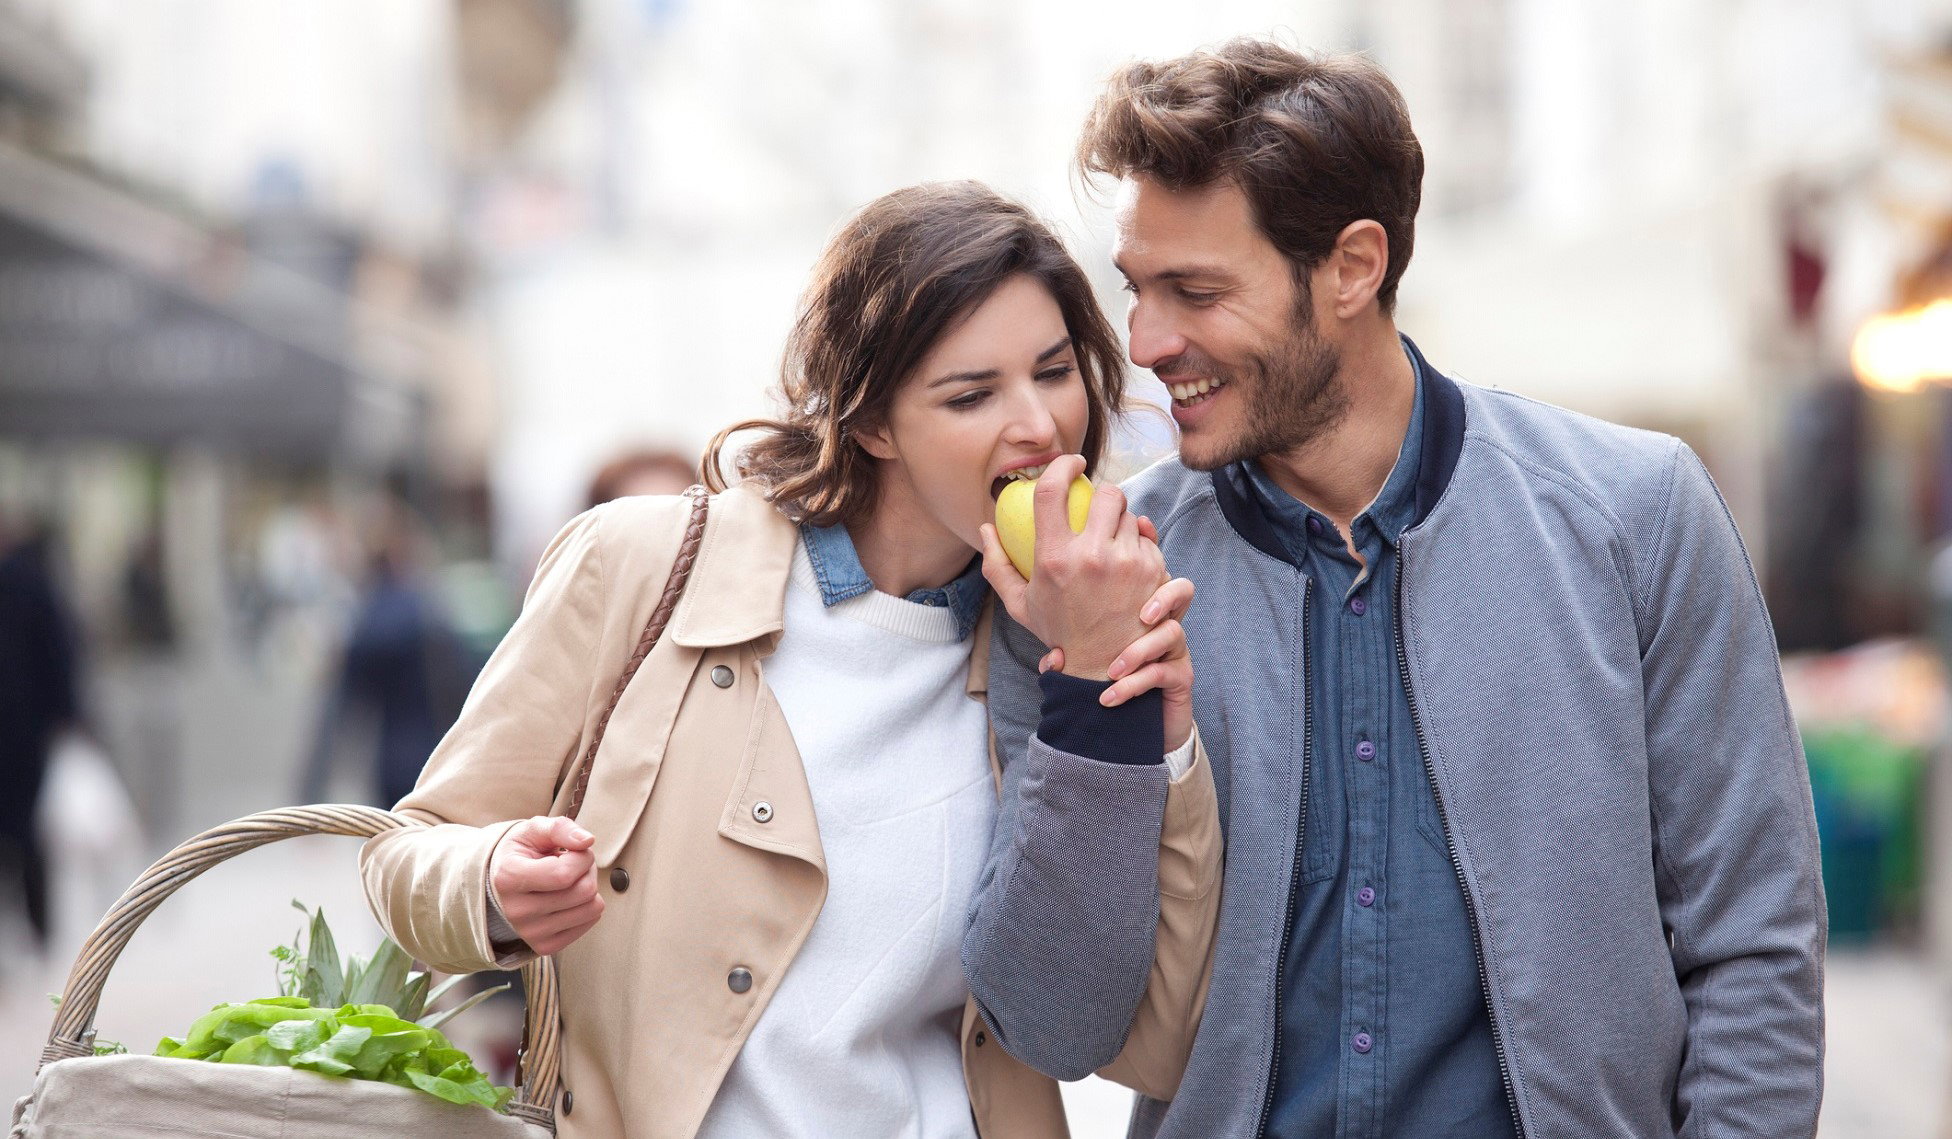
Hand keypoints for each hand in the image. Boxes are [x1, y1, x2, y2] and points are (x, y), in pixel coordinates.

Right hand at [488, 816, 604, 955]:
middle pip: (583, 891)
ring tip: (570, 880)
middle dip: (588, 870)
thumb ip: (560, 828)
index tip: (573, 850)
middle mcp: (517, 911)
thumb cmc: (522, 853)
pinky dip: (587, 905)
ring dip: (589, 887)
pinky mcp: (545, 946)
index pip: (564, 874)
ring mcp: (530, 933)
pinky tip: (568, 897)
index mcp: (508, 878)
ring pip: (592, 909)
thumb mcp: (535, 830)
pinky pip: (590, 922)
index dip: (581, 857)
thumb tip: (587, 841)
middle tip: (572, 863)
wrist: (502, 884)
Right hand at [979, 455, 1167, 679]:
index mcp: (1054, 558)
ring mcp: (1126, 563)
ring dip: (1122, 522)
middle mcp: (1092, 556)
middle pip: (1106, 494)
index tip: (1071, 463)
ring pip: (1131, 515)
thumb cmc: (1058, 633)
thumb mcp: (1020, 604)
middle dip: (1104, 494)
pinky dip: (1139, 544)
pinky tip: (1129, 561)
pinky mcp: (1152, 571)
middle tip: (1098, 508)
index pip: (1052, 490)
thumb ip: (997, 566)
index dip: (1061, 466)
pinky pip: (1148, 539)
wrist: (1104, 668)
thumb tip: (986, 528)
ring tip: (1112, 542)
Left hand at [1039, 576, 1196, 750]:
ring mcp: (1176, 651)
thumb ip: (1068, 654)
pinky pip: (1162, 672)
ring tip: (1112, 672)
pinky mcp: (1181, 678)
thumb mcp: (1084, 663)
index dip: (1149, 569)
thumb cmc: (1108, 685)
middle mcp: (1164, 625)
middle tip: (1141, 616)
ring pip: (1171, 632)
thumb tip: (1053, 659)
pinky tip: (1111, 697)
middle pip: (1181, 591)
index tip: (1123, 574)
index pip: (1153, 576)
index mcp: (1143, 611)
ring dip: (1139, 650)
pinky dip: (1135, 683)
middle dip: (1160, 599)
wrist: (1131, 730)